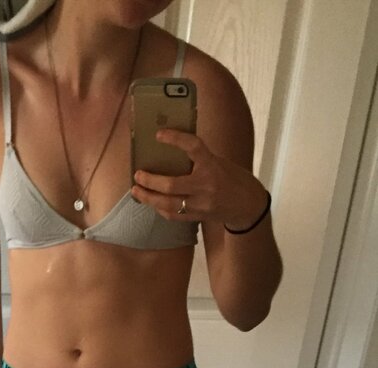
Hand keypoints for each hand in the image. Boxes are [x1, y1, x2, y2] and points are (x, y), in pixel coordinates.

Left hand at [131, 129, 267, 229]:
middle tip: (137, 175)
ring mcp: (201, 204)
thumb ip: (199, 159)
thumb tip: (172, 150)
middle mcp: (206, 186)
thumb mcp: (218, 162)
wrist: (247, 205)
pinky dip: (160, 208)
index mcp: (212, 165)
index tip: (159, 134)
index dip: (176, 139)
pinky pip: (173, 215)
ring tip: (136, 191)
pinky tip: (152, 203)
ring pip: (167, 204)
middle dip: (149, 181)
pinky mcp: (197, 217)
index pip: (194, 147)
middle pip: (170, 185)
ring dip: (148, 198)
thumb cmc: (232, 178)